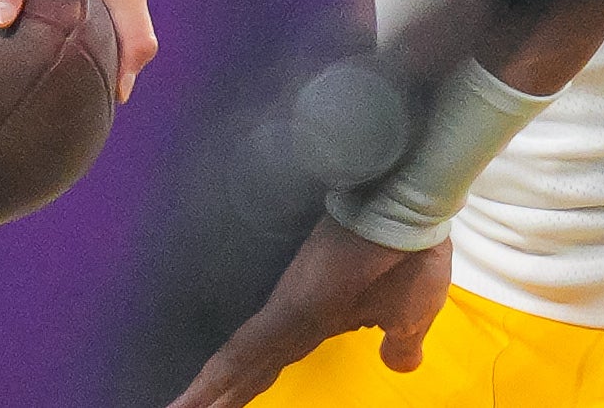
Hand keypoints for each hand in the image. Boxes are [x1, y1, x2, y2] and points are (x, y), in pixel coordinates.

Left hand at [165, 219, 453, 406]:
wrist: (412, 215)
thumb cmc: (414, 256)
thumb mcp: (412, 314)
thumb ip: (400, 340)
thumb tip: (401, 363)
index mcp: (321, 321)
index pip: (276, 362)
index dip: (250, 384)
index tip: (223, 405)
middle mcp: (296, 317)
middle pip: (251, 368)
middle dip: (221, 396)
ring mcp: (288, 311)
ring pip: (238, 364)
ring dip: (208, 394)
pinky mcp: (288, 306)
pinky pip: (244, 352)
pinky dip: (216, 380)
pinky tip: (190, 403)